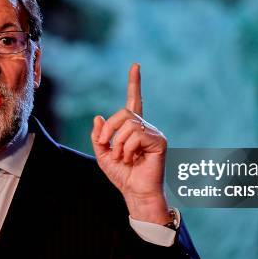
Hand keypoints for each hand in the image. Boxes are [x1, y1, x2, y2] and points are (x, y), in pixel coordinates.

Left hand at [91, 63, 170, 224]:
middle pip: (123, 113)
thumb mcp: (103, 155)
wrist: (135, 193)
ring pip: (128, 125)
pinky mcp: (159, 141)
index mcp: (133, 128)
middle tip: (105, 145)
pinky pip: (137, 135)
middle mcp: (145, 127)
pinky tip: (132, 158)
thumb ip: (99, 136)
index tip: (135, 65)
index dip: (134, 83)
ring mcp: (153, 133)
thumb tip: (98, 117)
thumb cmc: (123, 176)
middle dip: (109, 129)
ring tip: (123, 158)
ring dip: (118, 144)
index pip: (134, 101)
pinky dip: (128, 148)